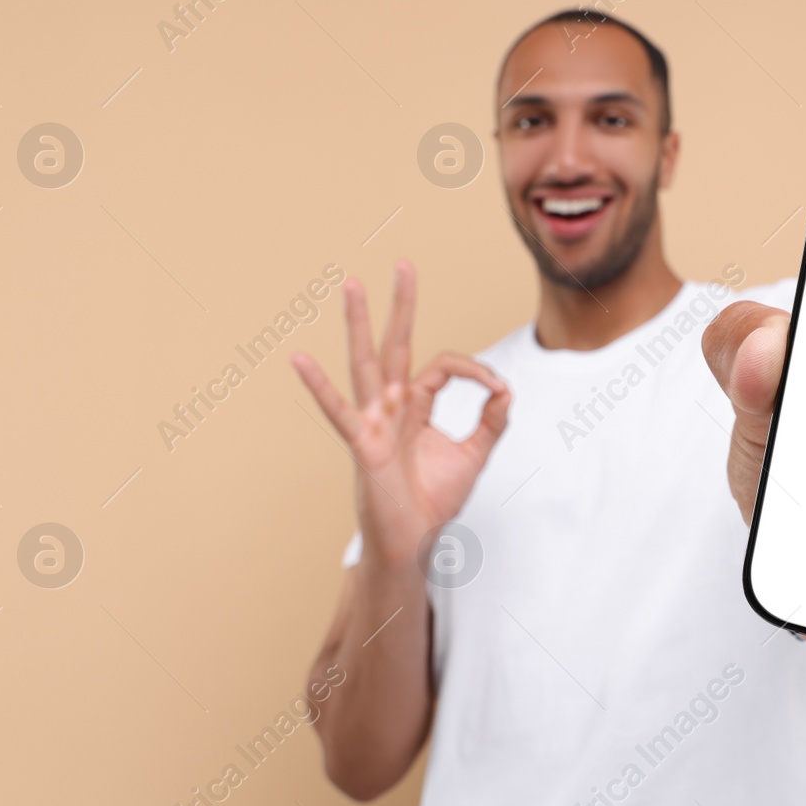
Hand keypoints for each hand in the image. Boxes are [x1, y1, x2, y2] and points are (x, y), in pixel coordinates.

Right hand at [291, 260, 510, 568]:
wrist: (414, 541)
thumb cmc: (434, 501)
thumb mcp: (473, 456)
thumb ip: (492, 422)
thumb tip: (507, 389)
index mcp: (417, 404)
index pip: (445, 366)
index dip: (476, 371)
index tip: (499, 390)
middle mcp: (392, 405)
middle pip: (397, 344)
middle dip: (402, 305)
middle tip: (404, 264)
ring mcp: (374, 421)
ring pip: (367, 363)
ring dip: (361, 324)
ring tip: (352, 284)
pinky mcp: (362, 445)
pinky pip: (338, 412)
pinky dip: (318, 387)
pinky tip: (298, 359)